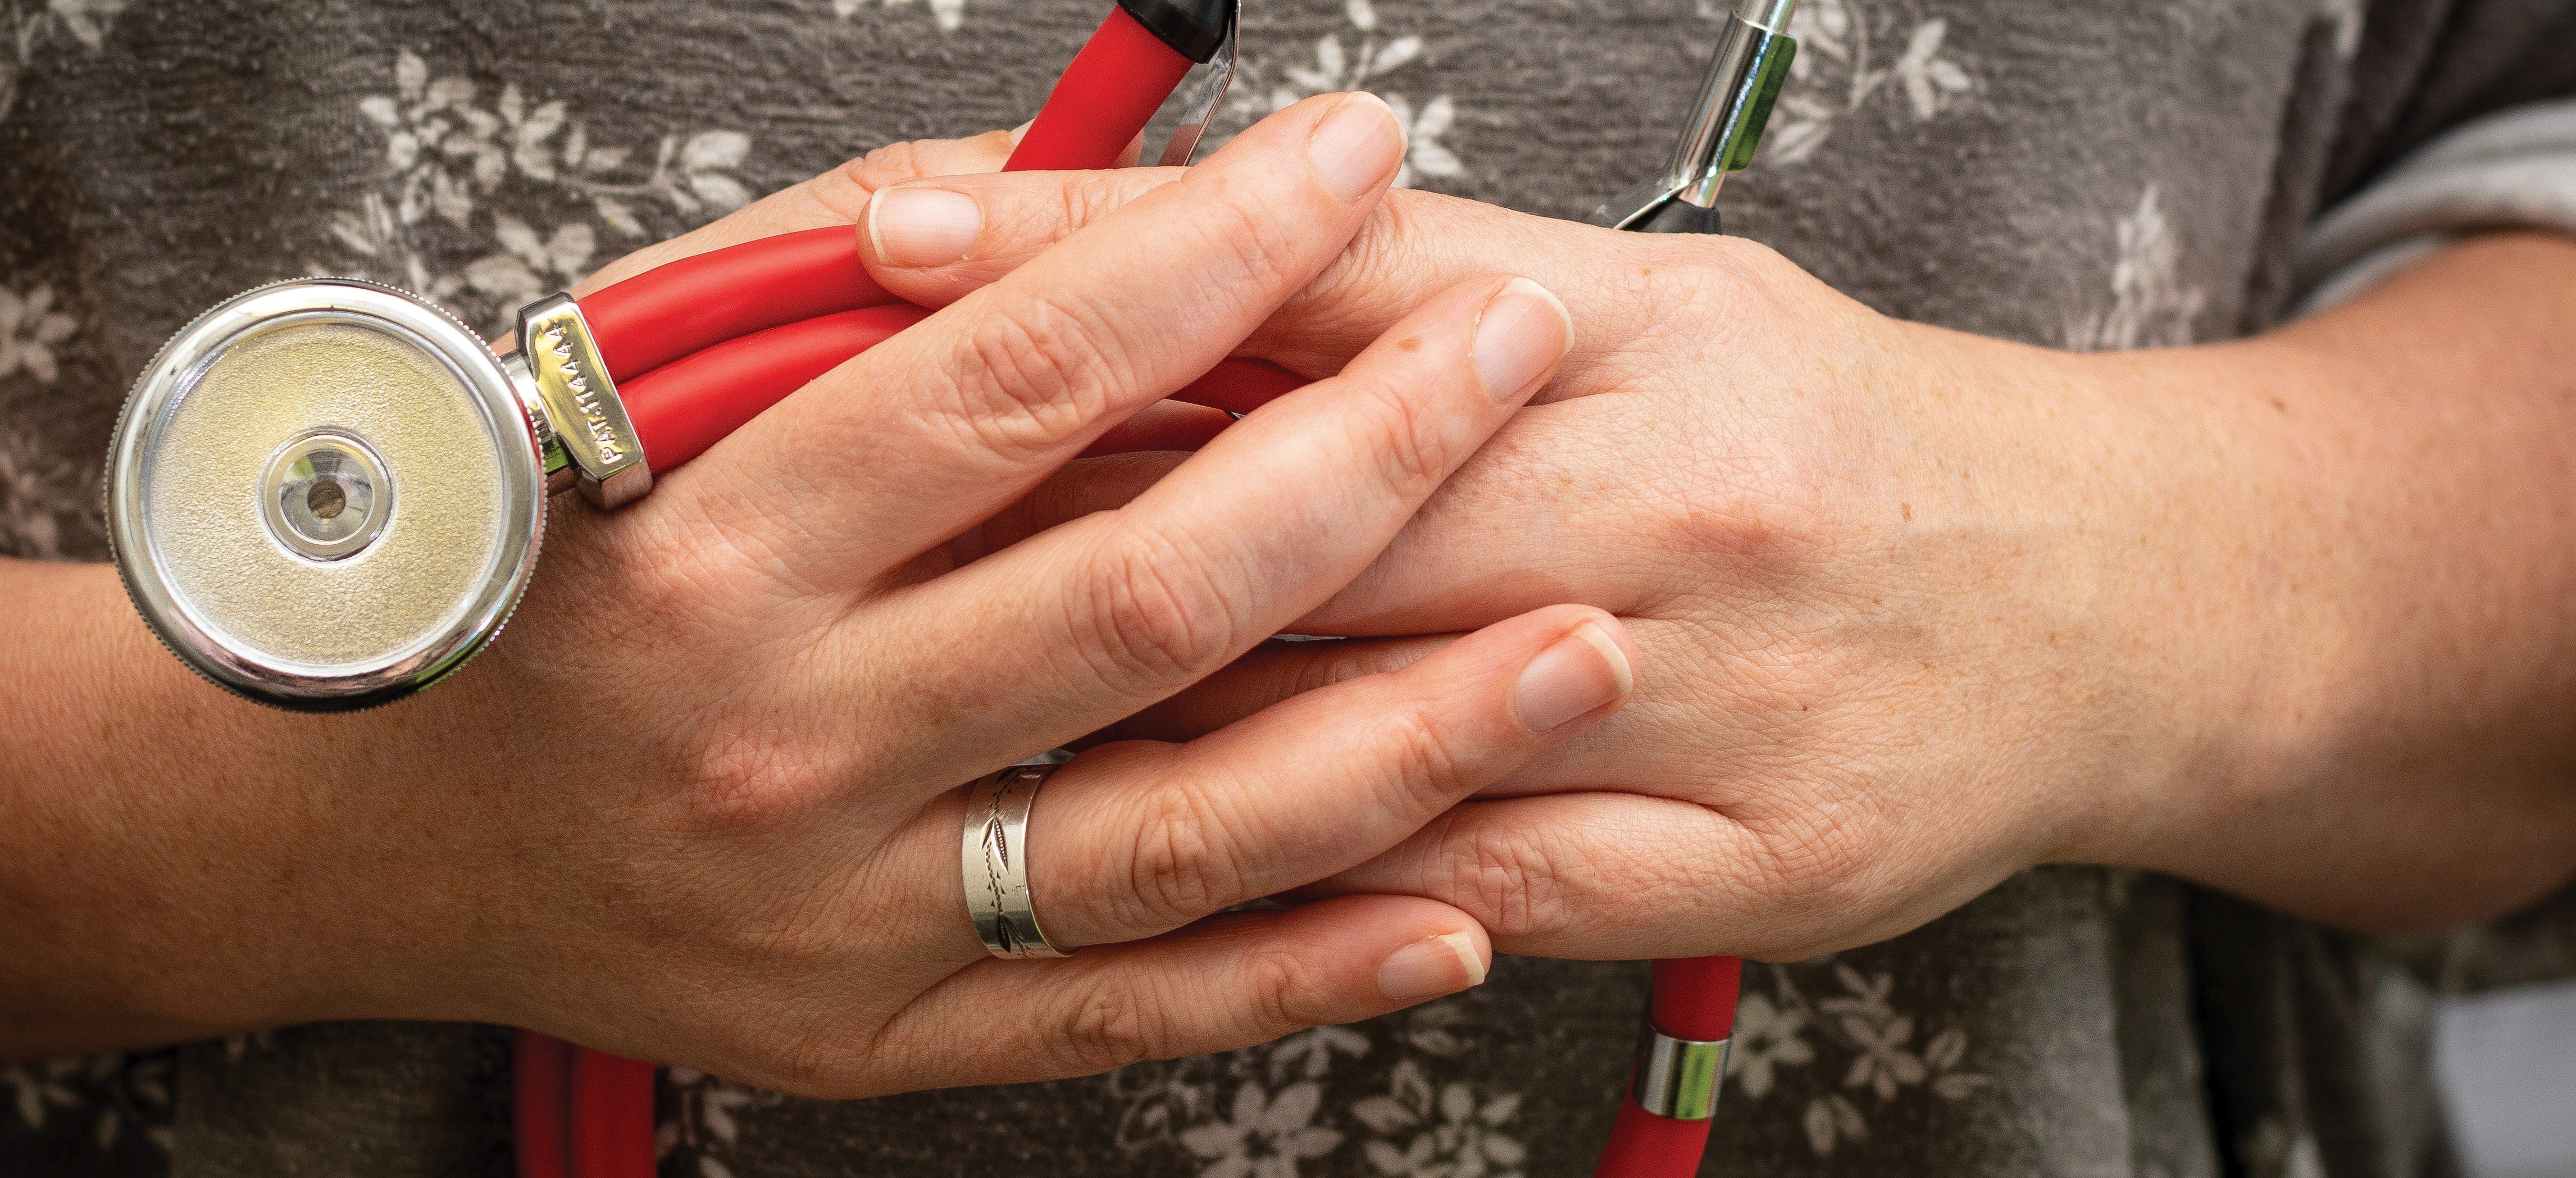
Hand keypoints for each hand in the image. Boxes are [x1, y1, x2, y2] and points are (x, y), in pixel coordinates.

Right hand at [0, 96, 1639, 1089]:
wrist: (386, 832)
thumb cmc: (544, 577)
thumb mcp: (637, 390)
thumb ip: (847, 278)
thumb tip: (1072, 190)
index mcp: (718, 543)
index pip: (1019, 374)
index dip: (1215, 254)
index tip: (1353, 163)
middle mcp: (789, 734)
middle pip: (1144, 594)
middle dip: (1369, 458)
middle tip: (1515, 354)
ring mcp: (849, 908)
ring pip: (1180, 829)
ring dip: (1406, 737)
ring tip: (1580, 646)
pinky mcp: (892, 1033)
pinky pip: (1138, 1010)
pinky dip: (1311, 965)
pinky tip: (1463, 904)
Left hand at [853, 168, 2575, 959]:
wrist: (2103, 600)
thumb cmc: (1835, 432)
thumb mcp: (1655, 302)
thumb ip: (1420, 289)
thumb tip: (1169, 256)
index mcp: (1644, 335)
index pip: (1322, 278)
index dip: (1093, 259)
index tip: (895, 241)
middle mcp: (1670, 507)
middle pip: (1315, 504)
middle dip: (1066, 503)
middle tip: (847, 501)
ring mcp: (1707, 704)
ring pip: (1371, 716)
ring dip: (1143, 710)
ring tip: (948, 688)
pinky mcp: (1735, 863)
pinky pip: (1466, 885)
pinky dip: (1303, 875)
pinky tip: (1153, 859)